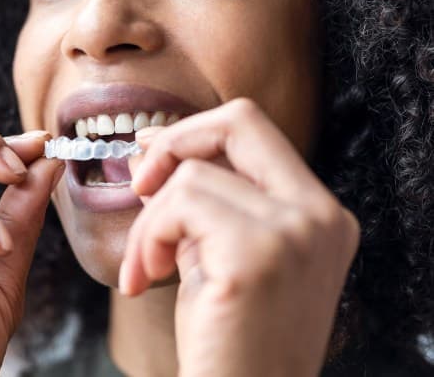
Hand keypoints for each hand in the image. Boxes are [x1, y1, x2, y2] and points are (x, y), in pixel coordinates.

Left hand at [119, 98, 359, 376]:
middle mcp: (320, 216)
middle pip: (240, 120)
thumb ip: (200, 200)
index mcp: (319, 213)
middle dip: (174, 141)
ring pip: (191, 174)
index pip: (255, 131)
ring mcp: (296, 232)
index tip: (151, 153)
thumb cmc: (227, 338)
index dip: (197, 131)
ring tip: (147, 266)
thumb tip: (151, 150)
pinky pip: (179, 205)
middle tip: (139, 184)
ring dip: (149, 221)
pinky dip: (149, 237)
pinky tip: (149, 277)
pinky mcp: (258, 254)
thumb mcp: (218, 254)